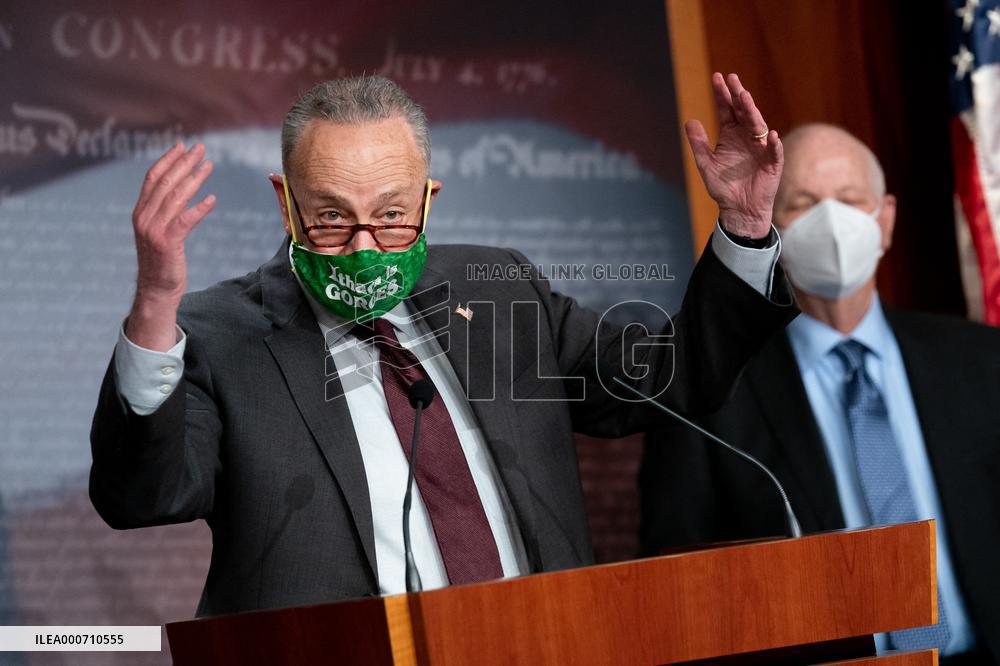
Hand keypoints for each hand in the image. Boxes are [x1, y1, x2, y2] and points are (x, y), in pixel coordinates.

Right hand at [126, 143, 215, 350]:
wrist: (155, 290)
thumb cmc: (161, 261)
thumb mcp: (158, 232)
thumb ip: (163, 212)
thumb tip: (178, 192)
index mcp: (140, 212)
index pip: (153, 179)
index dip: (167, 160)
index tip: (182, 146)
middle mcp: (144, 218)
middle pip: (165, 183)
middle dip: (183, 163)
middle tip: (200, 148)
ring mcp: (154, 231)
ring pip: (175, 197)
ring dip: (194, 178)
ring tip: (209, 165)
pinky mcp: (167, 244)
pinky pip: (185, 221)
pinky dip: (199, 208)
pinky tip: (212, 199)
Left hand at [685, 73, 782, 238]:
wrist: (738, 209)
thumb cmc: (724, 187)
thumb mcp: (706, 164)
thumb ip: (699, 144)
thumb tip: (689, 121)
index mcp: (731, 135)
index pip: (727, 110)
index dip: (722, 95)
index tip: (717, 78)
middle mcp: (747, 137)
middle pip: (743, 112)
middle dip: (737, 95)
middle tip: (732, 79)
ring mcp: (761, 148)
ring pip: (757, 126)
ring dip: (752, 112)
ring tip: (744, 97)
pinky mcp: (772, 163)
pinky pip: (774, 152)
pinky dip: (773, 144)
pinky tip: (770, 135)